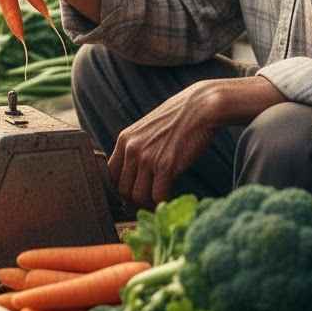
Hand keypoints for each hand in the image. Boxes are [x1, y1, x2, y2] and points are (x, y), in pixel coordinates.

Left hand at [109, 81, 221, 207]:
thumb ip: (138, 147)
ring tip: (161, 200)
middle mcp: (132, 148)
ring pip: (138, 197)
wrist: (202, 106)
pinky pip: (158, 196)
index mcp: (125, 139)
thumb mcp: (149, 128)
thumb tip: (135, 173)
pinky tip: (173, 196)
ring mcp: (147, 157)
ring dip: (150, 203)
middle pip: (122, 189)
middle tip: (150, 201)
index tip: (134, 193)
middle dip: (135, 200)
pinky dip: (164, 201)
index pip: (110, 175)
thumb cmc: (180, 117)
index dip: (121, 188)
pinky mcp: (166, 165)